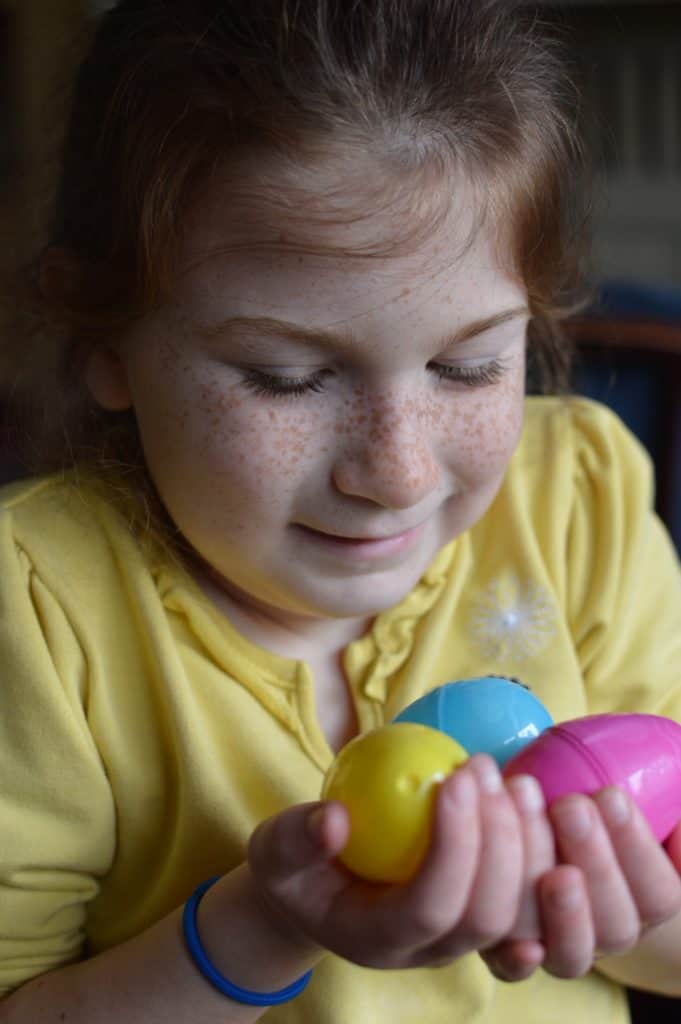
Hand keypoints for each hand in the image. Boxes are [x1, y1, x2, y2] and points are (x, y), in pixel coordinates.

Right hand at [248, 754, 533, 970]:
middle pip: (484, 913)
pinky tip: (531, 800)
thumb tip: (333, 820)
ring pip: (517, 907)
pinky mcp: (481, 911)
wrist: (316, 889)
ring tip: (512, 776)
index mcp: (376, 939)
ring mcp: (461, 937)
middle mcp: (429, 950)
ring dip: (526, 840)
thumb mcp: (276, 851)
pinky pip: (525, 891)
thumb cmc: (295, 867)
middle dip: (497, 839)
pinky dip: (537, 847)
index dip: (452, 847)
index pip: (429, 908)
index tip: (454, 777)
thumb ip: (296, 839)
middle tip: (483, 767)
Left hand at [482, 787, 680, 982]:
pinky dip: (519, 963)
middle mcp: (603, 935)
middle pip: (615, 926)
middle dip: (597, 863)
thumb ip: (660, 820)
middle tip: (572, 808)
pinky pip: (514, 973)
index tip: (611, 795)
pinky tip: (523, 945)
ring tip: (549, 864)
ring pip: (571, 952)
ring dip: (562, 909)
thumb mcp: (616, 814)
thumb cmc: (577, 818)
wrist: (520, 836)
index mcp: (641, 903)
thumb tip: (676, 828)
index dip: (637, 847)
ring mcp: (556, 948)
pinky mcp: (506, 955)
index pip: (657, 894)